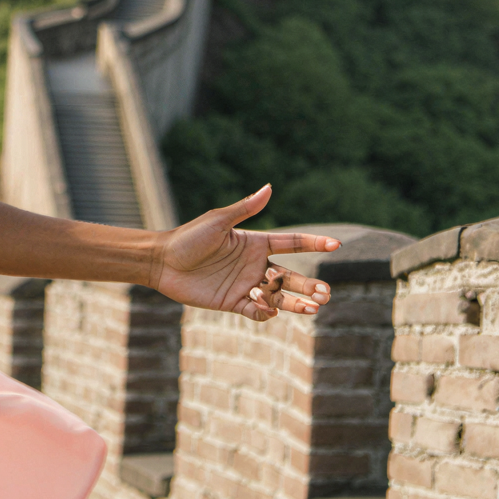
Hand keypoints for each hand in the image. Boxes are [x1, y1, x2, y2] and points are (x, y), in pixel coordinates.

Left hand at [152, 185, 338, 321]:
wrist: (162, 262)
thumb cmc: (188, 237)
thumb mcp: (218, 221)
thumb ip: (246, 208)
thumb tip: (270, 186)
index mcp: (255, 243)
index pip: (291, 243)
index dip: (314, 244)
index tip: (336, 244)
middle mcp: (254, 265)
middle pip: (291, 276)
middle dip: (310, 284)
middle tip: (326, 293)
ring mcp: (246, 285)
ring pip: (279, 296)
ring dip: (296, 302)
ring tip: (314, 308)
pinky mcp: (233, 302)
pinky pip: (257, 311)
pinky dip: (266, 312)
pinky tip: (271, 309)